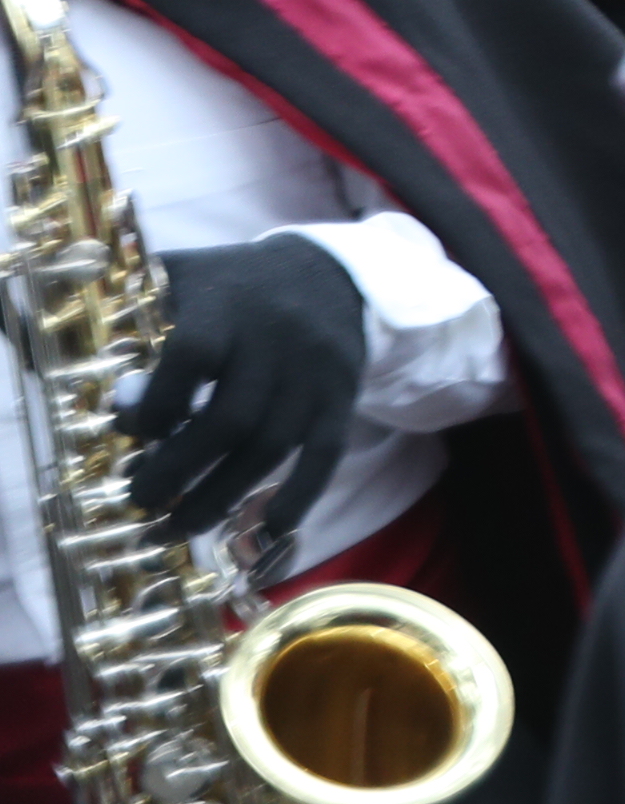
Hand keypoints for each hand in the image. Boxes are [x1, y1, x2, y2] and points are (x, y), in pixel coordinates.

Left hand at [121, 234, 367, 539]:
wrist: (330, 273)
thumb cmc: (236, 286)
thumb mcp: (184, 277)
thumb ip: (140, 319)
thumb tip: (104, 392)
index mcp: (228, 305)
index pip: (193, 357)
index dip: (159, 404)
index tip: (134, 433)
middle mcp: (276, 340)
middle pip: (230, 418)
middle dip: (179, 470)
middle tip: (142, 501)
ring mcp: (314, 373)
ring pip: (270, 446)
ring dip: (223, 496)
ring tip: (178, 529)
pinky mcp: (342, 396)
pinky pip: (326, 453)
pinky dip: (300, 495)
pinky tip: (268, 529)